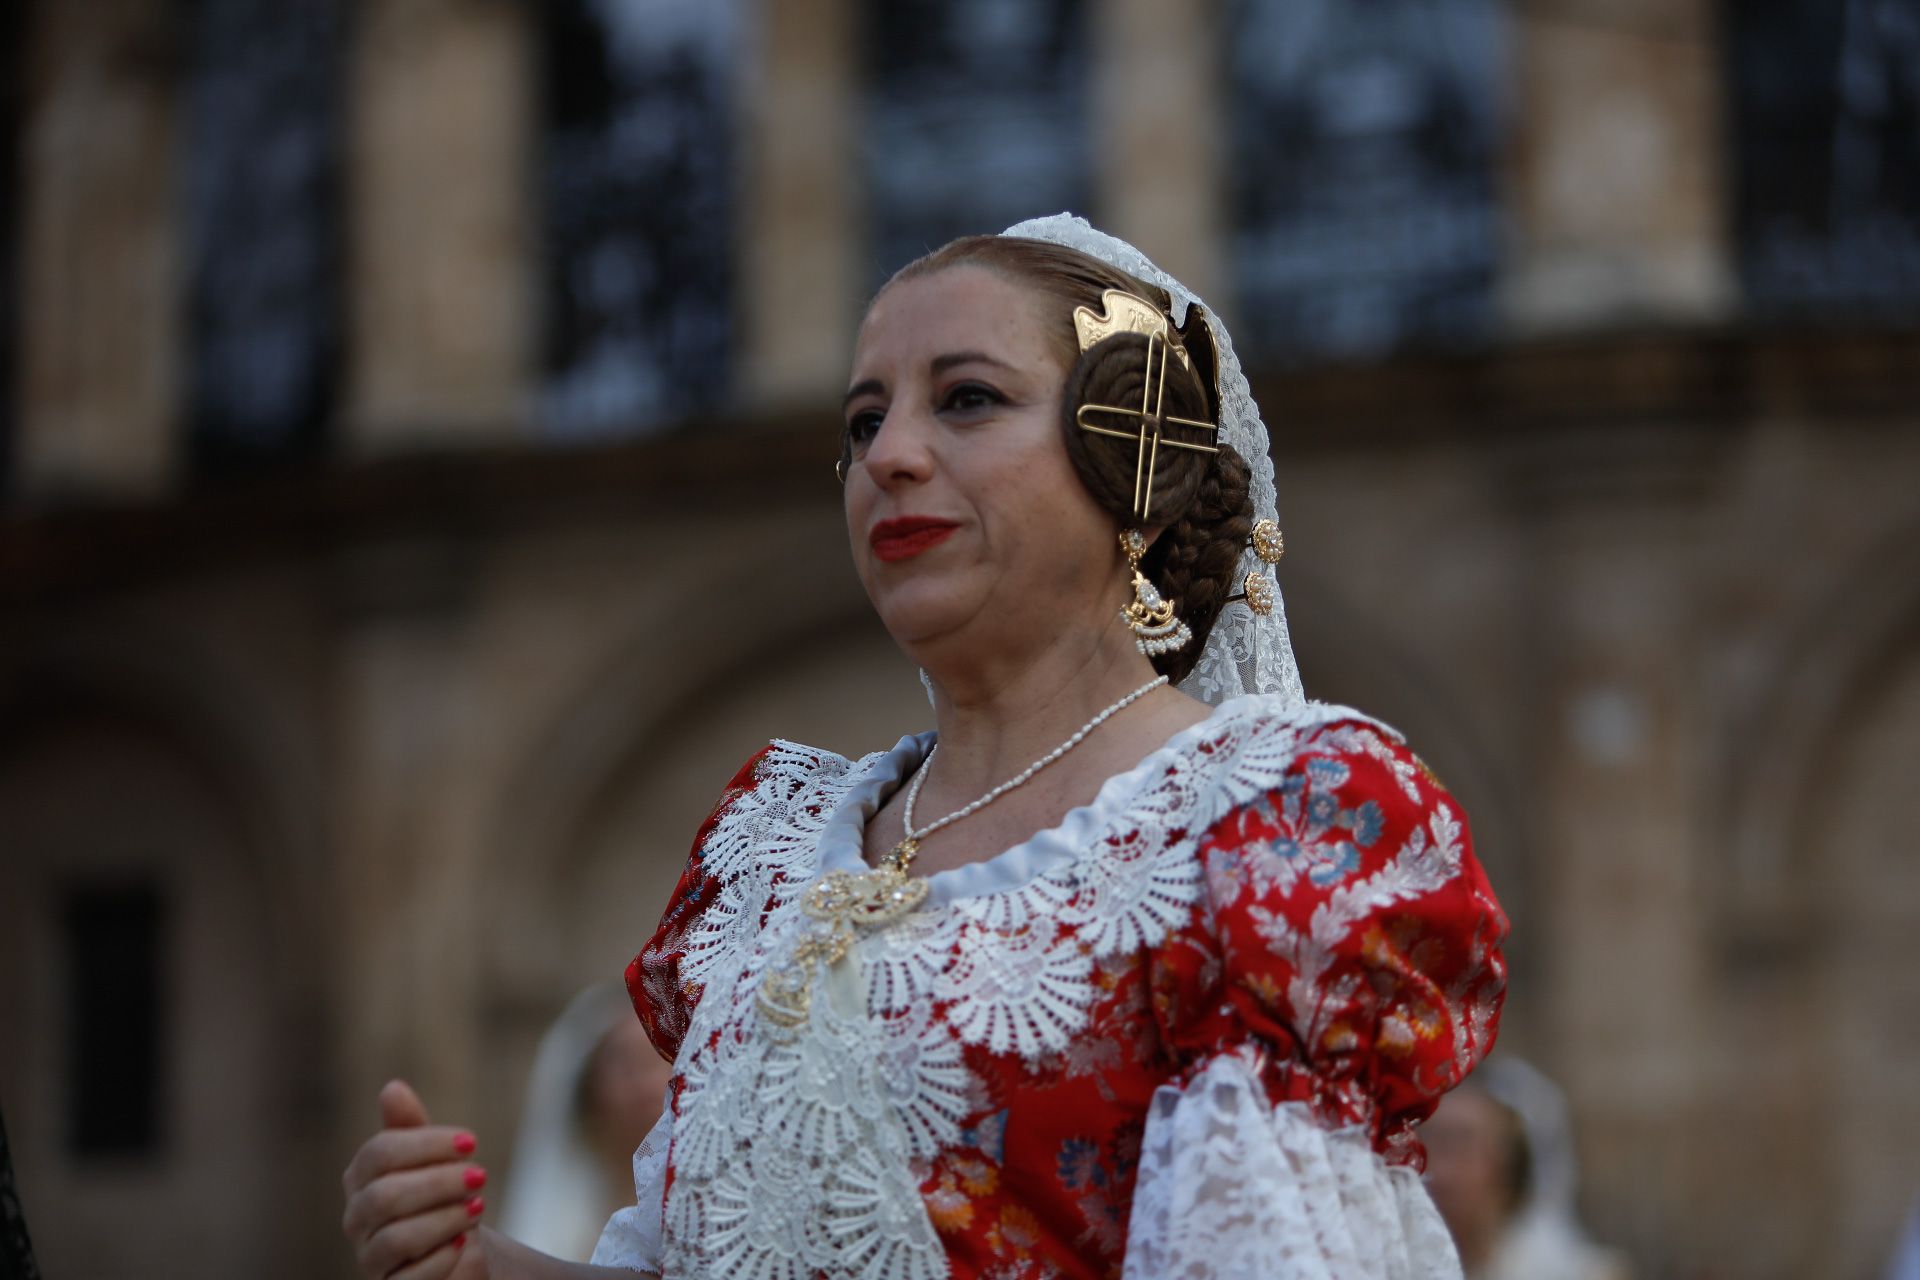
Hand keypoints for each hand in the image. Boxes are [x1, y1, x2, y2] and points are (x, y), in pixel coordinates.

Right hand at [342, 1080, 490, 1279]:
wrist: (458, 1246)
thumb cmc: (442, 1194)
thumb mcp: (434, 1156)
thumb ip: (410, 1125)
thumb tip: (392, 1088)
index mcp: (362, 1176)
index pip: (379, 1153)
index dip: (427, 1144)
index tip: (472, 1142)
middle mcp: (357, 1218)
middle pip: (385, 1196)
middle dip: (438, 1183)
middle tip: (479, 1176)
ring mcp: (370, 1256)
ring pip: (395, 1238)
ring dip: (444, 1219)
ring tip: (477, 1207)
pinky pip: (410, 1278)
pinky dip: (441, 1258)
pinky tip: (464, 1244)